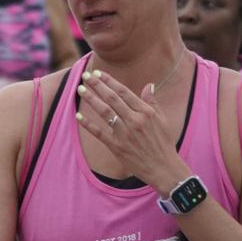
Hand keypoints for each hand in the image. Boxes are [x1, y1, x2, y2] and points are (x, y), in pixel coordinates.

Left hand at [74, 67, 184, 193]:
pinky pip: (99, 133)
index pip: (124, 92)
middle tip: (86, 75)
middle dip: (98, 85)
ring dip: (91, 99)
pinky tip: (78, 116)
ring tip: (80, 89)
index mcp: (145, 112)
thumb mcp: (161, 120)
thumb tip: (148, 85)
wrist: (162, 167)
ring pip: (104, 112)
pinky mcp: (116, 146)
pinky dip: (88, 124)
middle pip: (112, 99)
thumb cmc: (163, 143)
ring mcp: (124, 134)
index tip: (99, 73)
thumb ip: (152, 102)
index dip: (110, 81)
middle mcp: (134, 120)